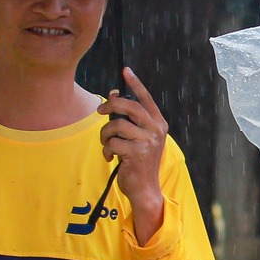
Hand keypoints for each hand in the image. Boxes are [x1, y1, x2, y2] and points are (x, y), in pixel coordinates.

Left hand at [99, 66, 170, 244]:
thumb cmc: (139, 162)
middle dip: (110, 105)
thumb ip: (129, 119)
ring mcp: (148, 141)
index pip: (146, 99)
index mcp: (159, 124)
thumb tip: (112, 95)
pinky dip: (106, 150)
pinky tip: (111, 157)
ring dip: (105, 135)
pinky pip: (112, 142)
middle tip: (100, 112)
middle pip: (129, 106)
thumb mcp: (137, 138)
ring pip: (116, 125)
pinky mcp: (137, 153)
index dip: (135, 83)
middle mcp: (156, 130)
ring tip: (106, 144)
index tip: (126, 70)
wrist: (145, 188)